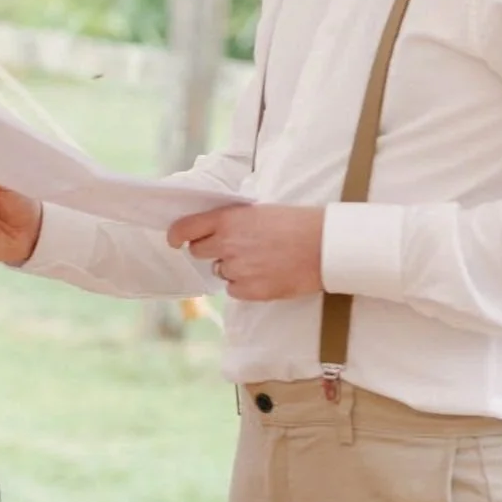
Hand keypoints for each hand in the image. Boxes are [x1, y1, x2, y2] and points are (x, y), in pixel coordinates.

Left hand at [168, 204, 324, 301]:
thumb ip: (232, 221)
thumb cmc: (298, 224)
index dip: (176, 236)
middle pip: (198, 252)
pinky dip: (245, 285)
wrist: (326, 246)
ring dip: (233, 268)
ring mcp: (238, 269)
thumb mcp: (259, 212)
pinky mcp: (250, 290)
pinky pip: (234, 290)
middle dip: (211, 251)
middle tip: (234, 247)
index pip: (185, 229)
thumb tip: (212, 230)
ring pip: (220, 272)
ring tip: (261, 259)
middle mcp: (227, 244)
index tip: (174, 241)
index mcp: (228, 220)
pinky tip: (266, 274)